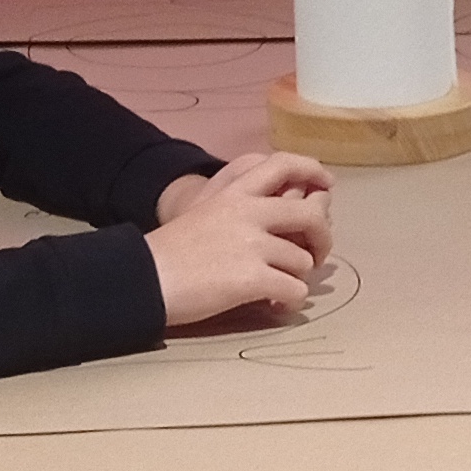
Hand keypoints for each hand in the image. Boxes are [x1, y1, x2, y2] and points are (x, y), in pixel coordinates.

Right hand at [147, 153, 333, 325]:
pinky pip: (295, 291)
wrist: (144, 277)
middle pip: (312, 214)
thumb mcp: (204, 211)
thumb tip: (286, 217)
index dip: (313, 172)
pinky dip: (290, 302)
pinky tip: (274, 305)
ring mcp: (252, 245)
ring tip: (277, 289)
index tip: (326, 186)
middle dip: (323, 237)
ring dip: (297, 278)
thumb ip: (241, 207)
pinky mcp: (252, 278)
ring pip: (304, 261)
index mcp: (234, 193)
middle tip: (317, 254)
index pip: (284, 164)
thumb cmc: (171, 252)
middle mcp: (248, 212)